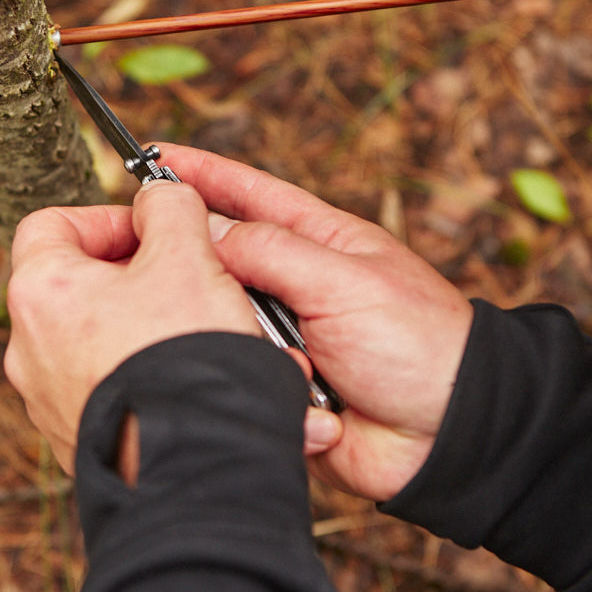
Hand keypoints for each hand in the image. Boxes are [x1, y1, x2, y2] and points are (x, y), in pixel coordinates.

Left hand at [4, 180, 260, 474]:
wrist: (190, 468)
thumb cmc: (180, 357)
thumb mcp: (188, 257)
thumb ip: (170, 208)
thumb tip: (160, 197)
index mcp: (40, 292)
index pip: (52, 224)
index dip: (106, 218)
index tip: (153, 230)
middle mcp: (28, 348)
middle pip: (76, 284)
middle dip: (135, 275)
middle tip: (184, 279)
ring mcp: (47, 400)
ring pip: (94, 339)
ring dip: (142, 325)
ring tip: (197, 333)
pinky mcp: (74, 437)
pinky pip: (106, 386)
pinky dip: (141, 373)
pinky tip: (187, 378)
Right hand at [156, 144, 473, 501]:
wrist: (449, 437)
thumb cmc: (419, 345)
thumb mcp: (344, 281)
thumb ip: (271, 252)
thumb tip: (206, 232)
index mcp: (318, 242)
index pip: (249, 194)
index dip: (202, 172)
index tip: (153, 153)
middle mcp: (295, 284)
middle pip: (220, 257)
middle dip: (189, 257)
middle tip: (143, 252)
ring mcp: (283, 335)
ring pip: (219, 316)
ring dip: (225, 327)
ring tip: (233, 335)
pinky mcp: (274, 384)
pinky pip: (232, 372)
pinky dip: (235, 376)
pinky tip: (229, 379)